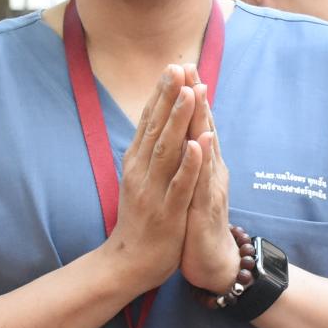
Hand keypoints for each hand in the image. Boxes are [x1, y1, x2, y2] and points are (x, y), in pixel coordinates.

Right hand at [104, 67, 205, 294]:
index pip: (149, 122)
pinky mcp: (168, 211)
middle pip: (157, 128)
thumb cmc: (139, 219)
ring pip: (168, 150)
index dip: (162, 94)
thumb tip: (153, 123)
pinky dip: (190, 162)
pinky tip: (199, 142)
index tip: (173, 65)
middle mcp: (142, 172)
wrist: (128, 262)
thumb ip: (146, 152)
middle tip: (180, 66)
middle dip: (170, 97)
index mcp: (136, 163)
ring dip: (179, 120)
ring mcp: (154, 191)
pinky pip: (180, 184)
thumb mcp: (139, 180)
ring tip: (190, 93)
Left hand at [179, 80, 240, 295]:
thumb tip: (180, 134)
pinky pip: (204, 181)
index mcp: (203, 164)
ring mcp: (211, 187)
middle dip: (196, 97)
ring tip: (198, 90)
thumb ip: (187, 159)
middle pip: (204, 128)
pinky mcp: (208, 208)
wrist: (211, 261)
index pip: (195, 124)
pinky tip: (202, 140)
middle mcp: (211, 170)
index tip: (180, 67)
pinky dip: (203, 159)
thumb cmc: (196, 222)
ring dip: (202, 118)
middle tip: (190, 66)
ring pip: (207, 149)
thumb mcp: (188, 185)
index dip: (189, 97)